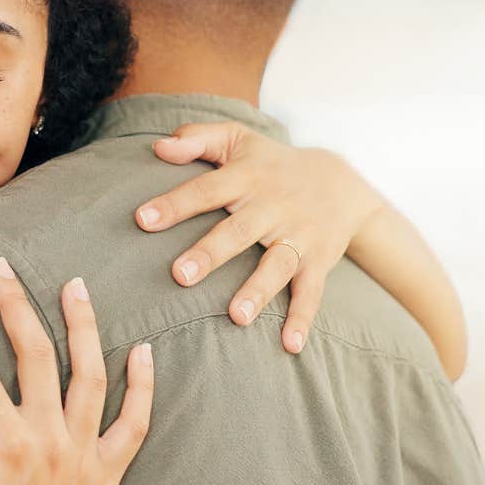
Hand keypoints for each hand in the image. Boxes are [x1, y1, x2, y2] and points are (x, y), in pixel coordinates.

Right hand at [0, 257, 152, 484]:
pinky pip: (134, 424)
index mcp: (7, 443)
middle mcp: (52, 441)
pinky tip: (141, 351)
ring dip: (83, 326)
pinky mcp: (107, 474)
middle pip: (36, 355)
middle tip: (0, 269)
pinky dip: (141, 387)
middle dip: (15, 305)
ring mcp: (85, 456)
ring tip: (74, 286)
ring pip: (91, 375)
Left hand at [134, 122, 386, 353]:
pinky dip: (303, 318)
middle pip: (239, 231)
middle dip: (211, 253)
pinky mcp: (318, 261)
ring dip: (258, 291)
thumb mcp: (237, 140)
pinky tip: (290, 345)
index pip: (207, 190)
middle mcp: (272, 207)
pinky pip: (311, 292)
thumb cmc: (270, 163)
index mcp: (247, 178)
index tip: (143, 219)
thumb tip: (158, 147)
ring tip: (236, 317)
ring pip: (277, 265)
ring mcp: (297, 236)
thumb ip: (197, 139)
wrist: (342, 181)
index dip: (176, 204)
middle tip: (179, 276)